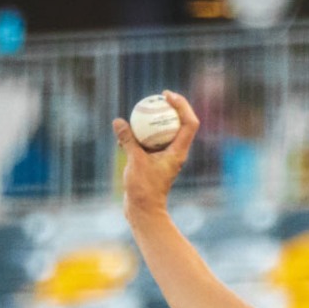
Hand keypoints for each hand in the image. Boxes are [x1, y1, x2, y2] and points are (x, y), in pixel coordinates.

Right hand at [114, 91, 201, 218]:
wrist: (144, 211)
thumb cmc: (143, 189)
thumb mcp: (134, 161)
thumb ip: (128, 140)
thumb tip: (118, 121)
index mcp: (178, 151)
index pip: (189, 123)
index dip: (182, 105)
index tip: (167, 96)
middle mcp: (176, 153)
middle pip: (181, 124)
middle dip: (173, 108)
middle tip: (159, 96)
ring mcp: (166, 157)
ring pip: (165, 133)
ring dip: (156, 121)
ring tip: (143, 110)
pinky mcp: (156, 162)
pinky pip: (152, 143)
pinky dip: (143, 135)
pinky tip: (126, 133)